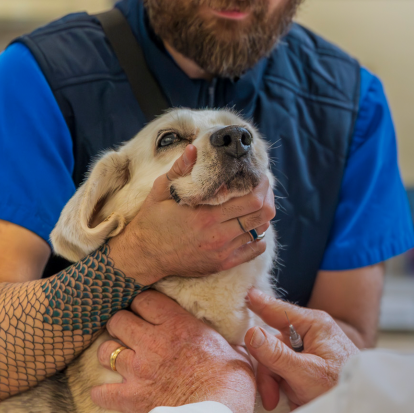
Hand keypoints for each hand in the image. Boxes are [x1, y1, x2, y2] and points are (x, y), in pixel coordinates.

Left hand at [90, 290, 256, 412]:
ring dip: (109, 355)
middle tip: (131, 335)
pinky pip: (100, 392)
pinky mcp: (129, 397)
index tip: (149, 314)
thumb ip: (227, 344)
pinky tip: (109, 394)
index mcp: (178, 326)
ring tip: (120, 362)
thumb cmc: (233, 388)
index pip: (145, 299)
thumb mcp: (238, 356)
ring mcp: (137, 370)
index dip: (144, 306)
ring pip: (104, 351)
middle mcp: (152, 343)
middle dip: (122, 326)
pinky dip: (102, 394)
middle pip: (117, 320)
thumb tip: (234, 344)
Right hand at [110, 145, 275, 285]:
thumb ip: (180, 169)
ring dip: (263, 216)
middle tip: (263, 188)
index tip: (261, 176)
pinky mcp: (224, 263)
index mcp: (206, 214)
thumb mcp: (161, 190)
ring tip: (258, 204)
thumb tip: (195, 149)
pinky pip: (255, 250)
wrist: (145, 255)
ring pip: (260, 231)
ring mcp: (223, 251)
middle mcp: (219, 234)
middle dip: (268, 197)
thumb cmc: (152, 220)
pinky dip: (259, 237)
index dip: (262, 186)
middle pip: (262, 215)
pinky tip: (251, 227)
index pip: (251, 200)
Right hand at [243, 288, 359, 409]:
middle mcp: (308, 332)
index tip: (238, 295)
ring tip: (284, 400)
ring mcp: (306, 348)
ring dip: (275, 382)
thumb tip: (250, 333)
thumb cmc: (341, 387)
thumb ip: (277, 355)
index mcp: (313, 324)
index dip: (254, 303)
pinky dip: (283, 386)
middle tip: (271, 395)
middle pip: (270, 342)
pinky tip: (293, 399)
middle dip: (268, 370)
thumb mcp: (307, 373)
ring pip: (273, 360)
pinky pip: (282, 370)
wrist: (359, 406)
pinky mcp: (305, 363)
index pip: (276, 308)